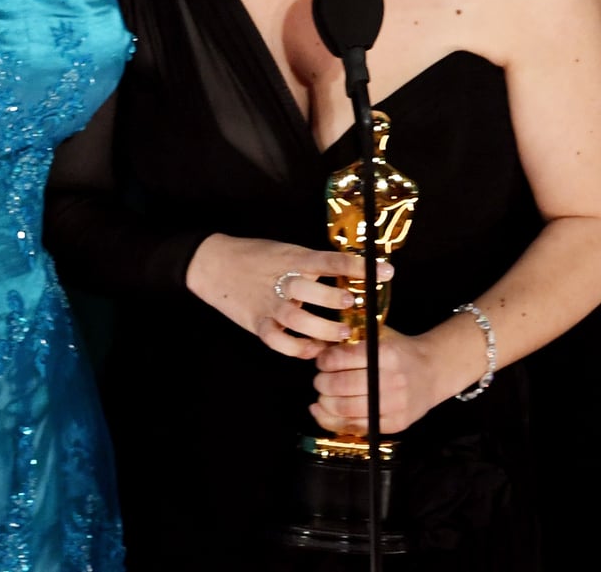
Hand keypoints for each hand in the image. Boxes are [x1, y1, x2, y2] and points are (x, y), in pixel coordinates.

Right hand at [185, 234, 388, 359]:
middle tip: (355, 306)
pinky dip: (298, 349)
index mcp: (294, 259)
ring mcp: (269, 304)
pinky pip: (280, 342)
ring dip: (323, 329)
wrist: (214, 264)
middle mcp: (283, 281)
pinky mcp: (258, 323)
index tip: (386, 271)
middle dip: (336, 300)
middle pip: (313, 291)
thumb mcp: (286, 251)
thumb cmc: (256, 256)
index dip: (358, 267)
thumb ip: (313, 264)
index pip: (331, 261)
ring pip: (298, 320)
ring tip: (342, 334)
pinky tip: (313, 349)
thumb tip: (350, 276)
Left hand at [310, 325, 466, 436]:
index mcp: (387, 354)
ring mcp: (395, 405)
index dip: (325, 361)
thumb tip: (314, 348)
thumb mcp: (378, 336)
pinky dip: (333, 421)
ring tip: (322, 396)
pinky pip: (357, 427)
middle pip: (342, 386)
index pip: (344, 358)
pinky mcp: (396, 424)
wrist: (432, 372)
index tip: (321, 361)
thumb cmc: (400, 351)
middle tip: (319, 380)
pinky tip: (322, 412)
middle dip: (322, 383)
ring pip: (346, 409)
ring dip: (325, 403)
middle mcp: (392, 380)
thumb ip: (347, 343)